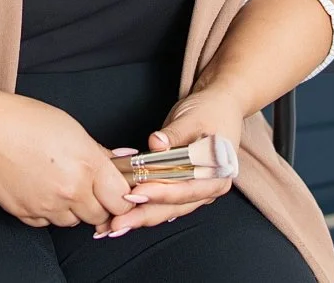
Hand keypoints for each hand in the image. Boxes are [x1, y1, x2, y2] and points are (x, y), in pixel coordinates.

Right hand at [0, 91, 134, 228]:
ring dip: (73, 208)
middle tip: (88, 186)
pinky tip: (40, 189)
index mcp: (87, 165)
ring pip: (74, 221)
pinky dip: (48, 211)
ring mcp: (47, 205)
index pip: (122, 200)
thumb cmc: (27, 120)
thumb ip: (100, 153)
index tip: (117, 191)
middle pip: (100, 215)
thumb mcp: (73, 129)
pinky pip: (47, 223)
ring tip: (59, 184)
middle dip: (98, 203)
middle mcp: (70, 190)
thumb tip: (122, 162)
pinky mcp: (26, 213)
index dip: (122, 196)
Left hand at [92, 88, 245, 237]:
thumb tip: (156, 143)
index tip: (136, 193)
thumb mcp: (192, 118)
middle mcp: (209, 188)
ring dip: (140, 218)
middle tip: (117, 223)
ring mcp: (196, 191)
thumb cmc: (210, 111)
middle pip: (174, 206)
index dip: (160, 193)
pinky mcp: (183, 188)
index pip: (186, 189)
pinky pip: (164, 203)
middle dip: (144, 216)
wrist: (220, 106)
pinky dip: (144, 209)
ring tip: (114, 227)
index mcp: (217, 173)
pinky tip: (125, 219)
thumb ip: (174, 134)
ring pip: (167, 210)